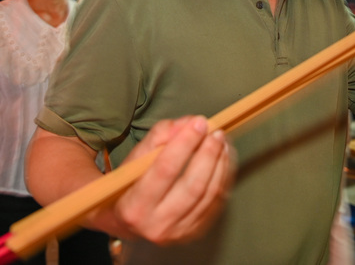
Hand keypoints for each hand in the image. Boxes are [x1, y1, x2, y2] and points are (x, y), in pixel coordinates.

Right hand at [113, 116, 234, 244]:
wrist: (130, 221)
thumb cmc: (132, 184)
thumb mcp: (136, 157)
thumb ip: (160, 135)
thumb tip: (188, 124)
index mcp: (135, 206)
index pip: (165, 169)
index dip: (185, 143)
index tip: (199, 122)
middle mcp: (157, 224)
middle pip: (193, 185)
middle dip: (208, 154)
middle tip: (215, 132)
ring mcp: (178, 231)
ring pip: (209, 194)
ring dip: (220, 163)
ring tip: (222, 142)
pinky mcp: (195, 232)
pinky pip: (217, 202)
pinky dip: (224, 176)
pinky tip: (224, 158)